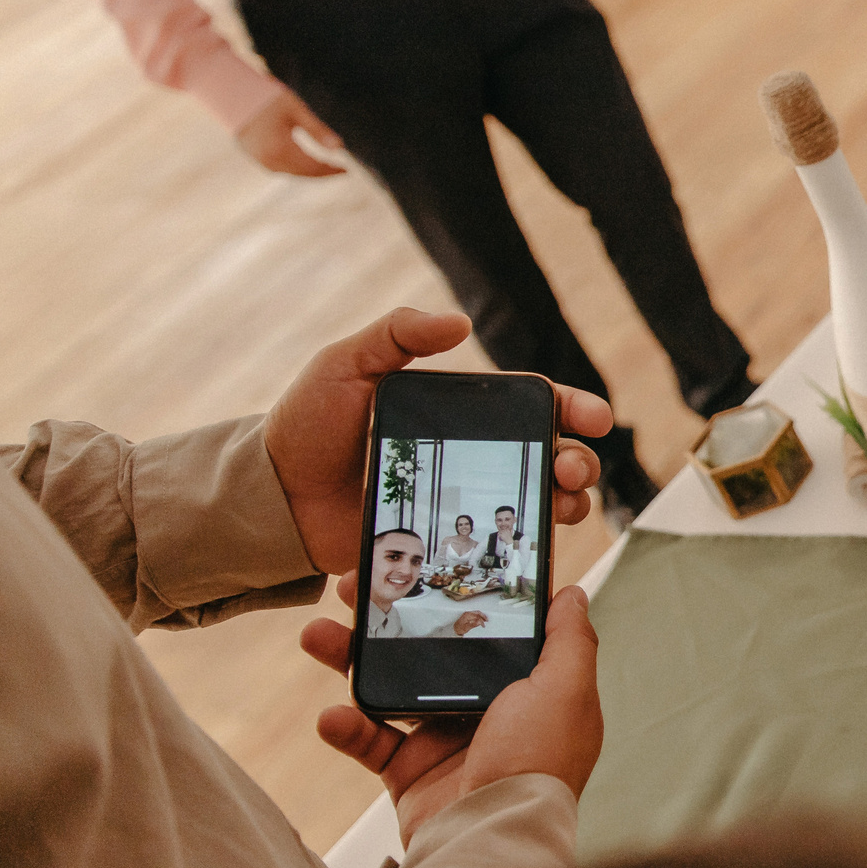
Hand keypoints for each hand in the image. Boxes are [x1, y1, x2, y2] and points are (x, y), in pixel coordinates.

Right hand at [235, 87, 346, 177]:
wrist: (230, 93)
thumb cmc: (266, 97)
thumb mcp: (295, 109)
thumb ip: (317, 130)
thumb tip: (339, 148)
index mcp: (280, 148)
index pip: (312, 167)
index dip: (331, 170)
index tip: (347, 170)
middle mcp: (269, 159)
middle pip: (303, 173)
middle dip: (323, 173)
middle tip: (341, 170)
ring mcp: (259, 160)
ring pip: (292, 173)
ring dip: (310, 172)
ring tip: (326, 168)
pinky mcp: (255, 157)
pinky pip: (281, 169)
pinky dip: (296, 168)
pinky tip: (306, 164)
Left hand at [262, 308, 612, 574]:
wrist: (270, 499)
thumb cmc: (306, 425)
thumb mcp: (345, 364)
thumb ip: (396, 334)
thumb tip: (460, 324)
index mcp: (458, 410)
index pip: (530, 404)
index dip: (571, 408)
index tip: (596, 419)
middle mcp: (470, 454)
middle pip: (549, 453)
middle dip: (578, 459)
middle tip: (572, 468)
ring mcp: (461, 499)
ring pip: (538, 500)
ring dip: (568, 500)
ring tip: (564, 504)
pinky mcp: (446, 543)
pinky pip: (501, 543)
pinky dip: (530, 542)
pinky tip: (537, 542)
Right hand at [301, 585, 602, 839]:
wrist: (489, 836)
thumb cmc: (537, 761)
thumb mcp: (566, 690)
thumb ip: (568, 640)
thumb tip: (569, 593)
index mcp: (528, 688)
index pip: (491, 630)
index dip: (458, 596)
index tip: (426, 562)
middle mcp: (488, 711)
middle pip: (432, 651)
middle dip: (390, 618)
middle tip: (355, 586)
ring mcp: (445, 741)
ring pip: (392, 686)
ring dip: (351, 660)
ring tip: (318, 633)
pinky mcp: (410, 772)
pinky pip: (370, 741)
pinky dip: (346, 728)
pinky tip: (330, 715)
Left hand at [450, 610, 488, 636]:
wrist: (454, 629)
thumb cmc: (458, 628)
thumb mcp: (466, 628)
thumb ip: (473, 624)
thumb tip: (479, 622)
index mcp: (467, 615)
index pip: (477, 615)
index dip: (482, 619)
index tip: (484, 624)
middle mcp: (467, 613)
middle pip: (478, 612)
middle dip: (483, 616)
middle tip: (487, 620)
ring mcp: (467, 614)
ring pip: (477, 613)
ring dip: (481, 616)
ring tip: (485, 620)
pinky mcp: (468, 616)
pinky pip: (475, 614)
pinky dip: (479, 616)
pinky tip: (480, 619)